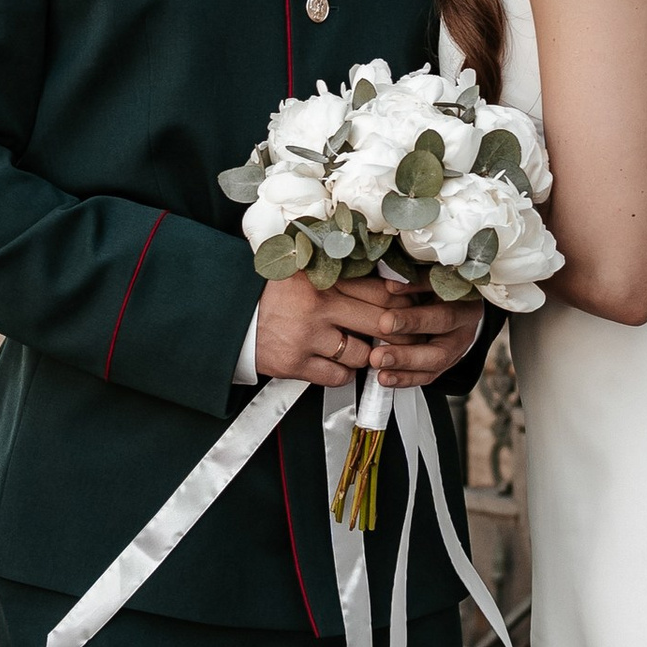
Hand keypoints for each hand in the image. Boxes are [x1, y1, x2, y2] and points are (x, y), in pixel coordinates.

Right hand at [252, 274, 480, 390]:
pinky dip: (344, 373)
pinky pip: (338, 376)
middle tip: (410, 336)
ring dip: (370, 356)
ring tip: (369, 350)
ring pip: (363, 355)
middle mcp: (319, 306)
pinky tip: (339, 363)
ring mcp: (308, 338)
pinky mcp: (296, 364)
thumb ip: (341, 272)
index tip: (416, 306)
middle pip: (381, 323)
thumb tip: (389, 281)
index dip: (404, 301)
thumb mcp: (305, 270)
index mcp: (323, 277)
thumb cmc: (273, 291)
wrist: (230, 316)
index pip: (380, 290)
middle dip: (400, 334)